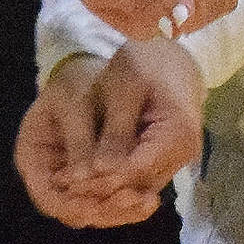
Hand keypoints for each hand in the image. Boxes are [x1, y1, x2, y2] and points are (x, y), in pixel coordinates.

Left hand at [14, 41, 203, 227]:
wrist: (170, 54)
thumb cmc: (144, 61)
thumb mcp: (124, 89)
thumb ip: (115, 133)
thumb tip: (97, 172)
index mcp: (177, 134)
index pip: (134, 172)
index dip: (100, 180)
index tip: (65, 180)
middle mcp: (183, 155)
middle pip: (137, 185)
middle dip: (99, 189)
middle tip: (61, 186)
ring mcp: (177, 159)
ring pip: (138, 188)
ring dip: (105, 190)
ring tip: (68, 185)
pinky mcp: (168, 159)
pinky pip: (140, 179)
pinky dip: (115, 181)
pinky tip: (87, 178)